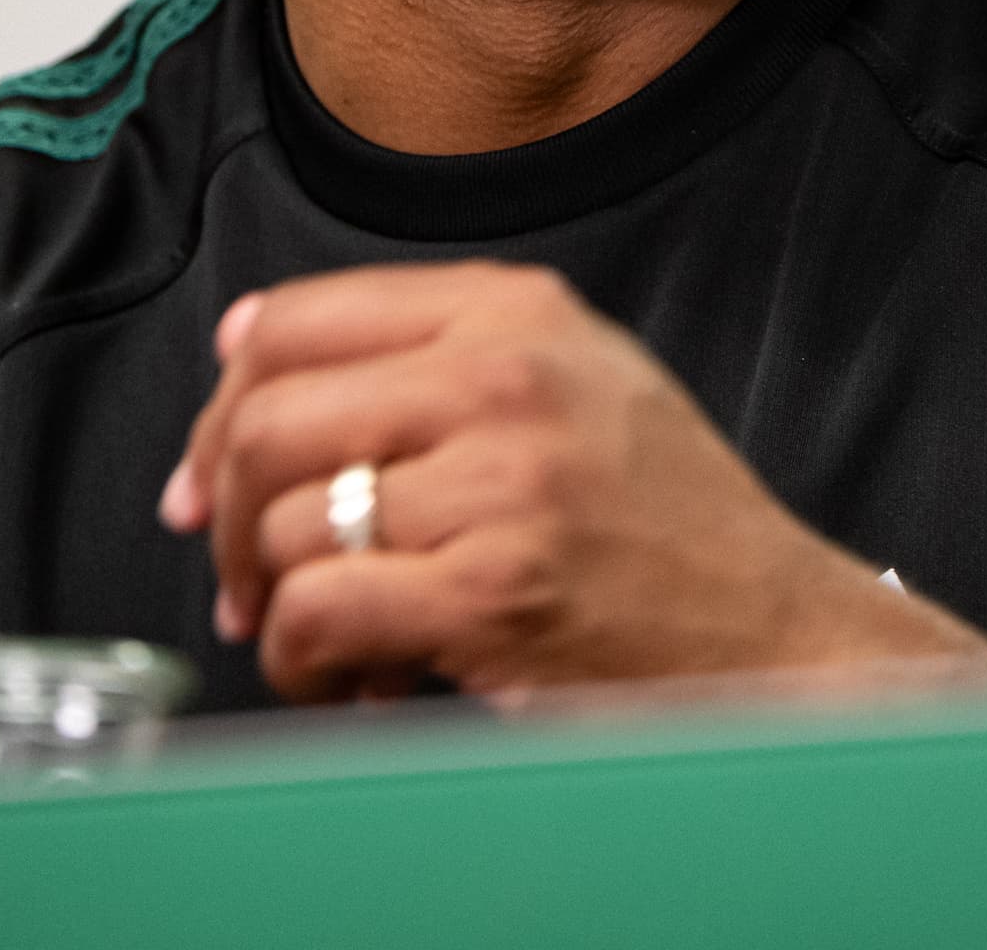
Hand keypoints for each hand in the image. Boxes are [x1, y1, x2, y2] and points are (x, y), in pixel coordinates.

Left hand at [158, 260, 986, 704]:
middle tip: (239, 572)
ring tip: (324, 638)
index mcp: (511, 311)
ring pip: (288, 524)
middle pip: (267, 420)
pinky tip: (348, 674)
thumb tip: (247, 348)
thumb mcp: (573, 375)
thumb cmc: (667, 519)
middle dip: (226, 513)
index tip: (209, 470)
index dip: (220, 404)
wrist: (776, 629)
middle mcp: (501, 378)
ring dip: (273, 603)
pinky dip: (304, 658)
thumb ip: (431, 347)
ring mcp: (499, 483)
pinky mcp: (493, 590)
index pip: (291, 320)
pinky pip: (321, 609)